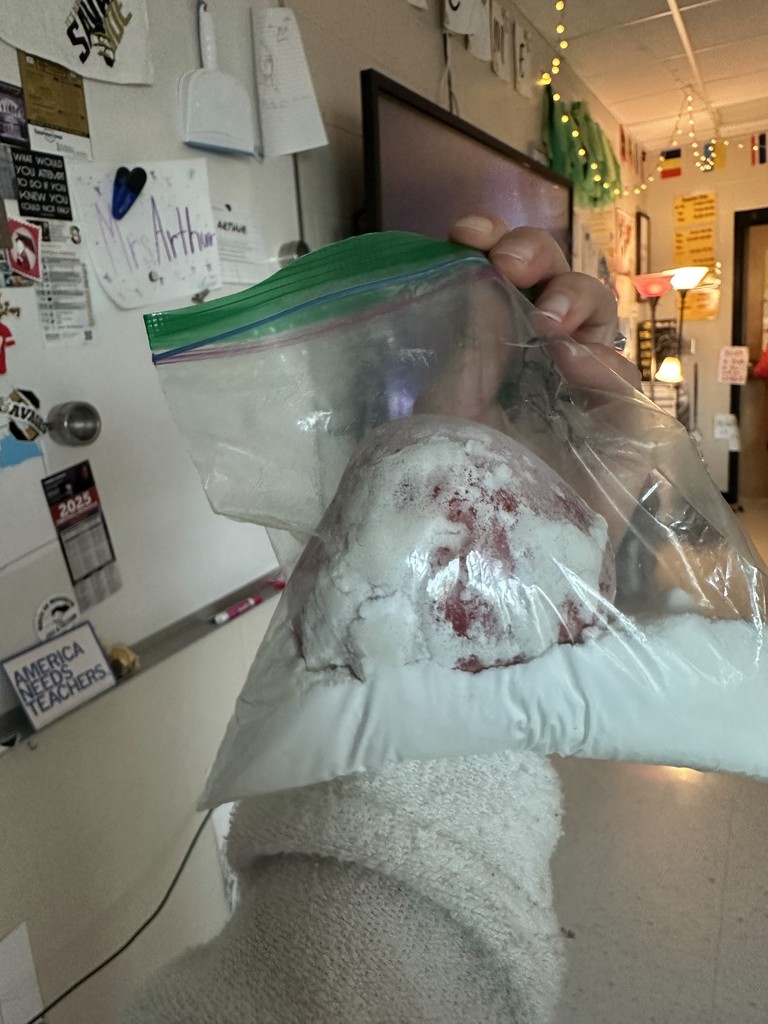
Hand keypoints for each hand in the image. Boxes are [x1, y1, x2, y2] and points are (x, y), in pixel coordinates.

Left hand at [445, 216, 647, 551]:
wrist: (480, 566)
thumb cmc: (452, 491)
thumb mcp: (447, 407)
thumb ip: (473, 345)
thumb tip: (483, 280)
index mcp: (495, 363)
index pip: (507, 293)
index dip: (495, 252)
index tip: (466, 233)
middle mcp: (540, 374)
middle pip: (558, 293)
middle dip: (537, 260)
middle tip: (509, 261)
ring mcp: (583, 404)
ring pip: (600, 324)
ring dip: (574, 300)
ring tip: (546, 318)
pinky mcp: (622, 439)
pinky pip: (626, 386)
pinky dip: (601, 364)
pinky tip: (571, 362)